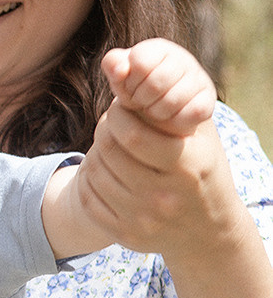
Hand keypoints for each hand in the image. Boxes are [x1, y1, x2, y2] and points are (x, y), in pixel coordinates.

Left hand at [76, 41, 235, 260]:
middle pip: (108, 152)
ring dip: (94, 155)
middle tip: (108, 127)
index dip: (116, 116)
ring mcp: (144, 219)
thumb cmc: (201, 169)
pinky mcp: (126, 236)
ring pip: (95, 174)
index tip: (119, 111)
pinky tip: (104, 173)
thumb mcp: (198, 136)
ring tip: (107, 148)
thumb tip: (123, 61)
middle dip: (102, 132)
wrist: (208, 232)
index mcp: (185, 165)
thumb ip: (169, 104)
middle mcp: (164, 195)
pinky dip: (89, 181)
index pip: (131, 133)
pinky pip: (90, 200)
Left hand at [101, 39, 215, 137]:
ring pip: (171, 101)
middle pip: (155, 83)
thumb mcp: (121, 78)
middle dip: (141, 99)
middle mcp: (183, 59)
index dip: (129, 81)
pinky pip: (189, 115)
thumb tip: (118, 67)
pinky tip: (169, 118)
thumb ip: (114, 66)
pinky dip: (174, 122)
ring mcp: (199, 79)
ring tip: (153, 110)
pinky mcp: (208, 102)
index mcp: (158, 48)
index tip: (129, 88)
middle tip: (140, 103)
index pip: (140, 62)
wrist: (163, 112)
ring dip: (155, 112)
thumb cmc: (137, 91)